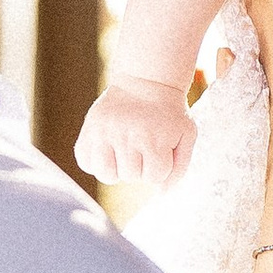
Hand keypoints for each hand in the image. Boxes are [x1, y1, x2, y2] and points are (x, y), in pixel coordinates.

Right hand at [80, 75, 194, 186]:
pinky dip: (95, 161)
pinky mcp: (89, 129)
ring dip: (117, 169)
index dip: (159, 167)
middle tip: (142, 147)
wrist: (147, 80)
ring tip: (124, 153)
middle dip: (139, 167)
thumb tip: (160, 193)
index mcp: (154, 139)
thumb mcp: (186, 135)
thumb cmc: (169, 113)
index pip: (153, 177)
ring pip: (106, 174)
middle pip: (130, 176)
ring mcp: (104, 133)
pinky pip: (85, 162)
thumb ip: (178, 168)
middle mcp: (126, 136)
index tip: (160, 149)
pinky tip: (108, 149)